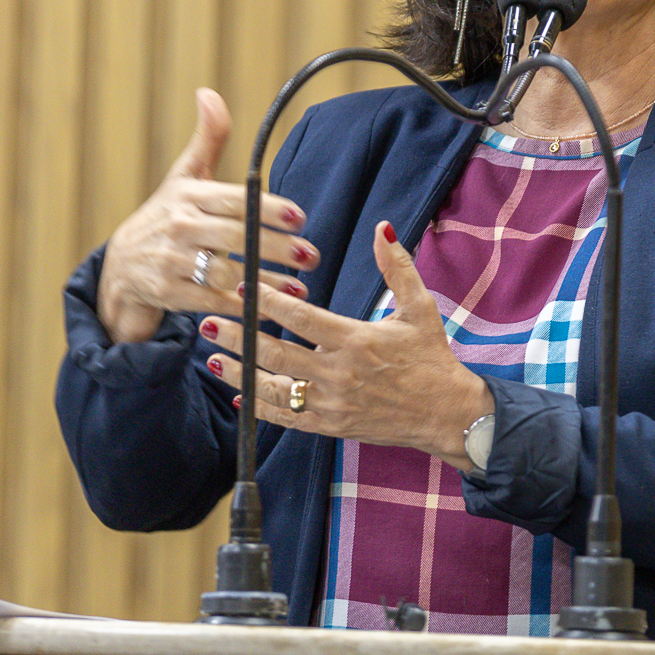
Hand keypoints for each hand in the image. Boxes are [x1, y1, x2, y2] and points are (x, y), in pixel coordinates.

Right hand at [95, 88, 319, 343]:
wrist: (119, 268)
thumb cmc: (165, 218)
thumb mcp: (183, 179)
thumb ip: (207, 141)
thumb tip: (209, 93)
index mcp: (187, 195)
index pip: (233, 199)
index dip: (267, 207)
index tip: (299, 217)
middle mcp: (177, 225)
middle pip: (233, 236)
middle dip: (275, 247)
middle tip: (310, 255)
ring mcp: (170, 261)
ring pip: (224, 273)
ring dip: (264, 282)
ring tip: (299, 288)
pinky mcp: (167, 293)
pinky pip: (211, 302)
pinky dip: (240, 307)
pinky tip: (270, 308)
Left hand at [199, 221, 491, 469]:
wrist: (446, 414)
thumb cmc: (432, 357)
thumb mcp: (420, 308)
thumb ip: (397, 268)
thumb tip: (383, 228)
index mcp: (356, 340)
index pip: (300, 318)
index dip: (268, 302)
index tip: (243, 288)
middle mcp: (339, 374)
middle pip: (275, 353)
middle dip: (238, 336)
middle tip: (208, 321)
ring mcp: (332, 404)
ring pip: (274, 389)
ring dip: (239, 373)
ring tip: (212, 358)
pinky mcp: (331, 426)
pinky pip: (287, 418)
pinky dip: (260, 409)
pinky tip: (239, 397)